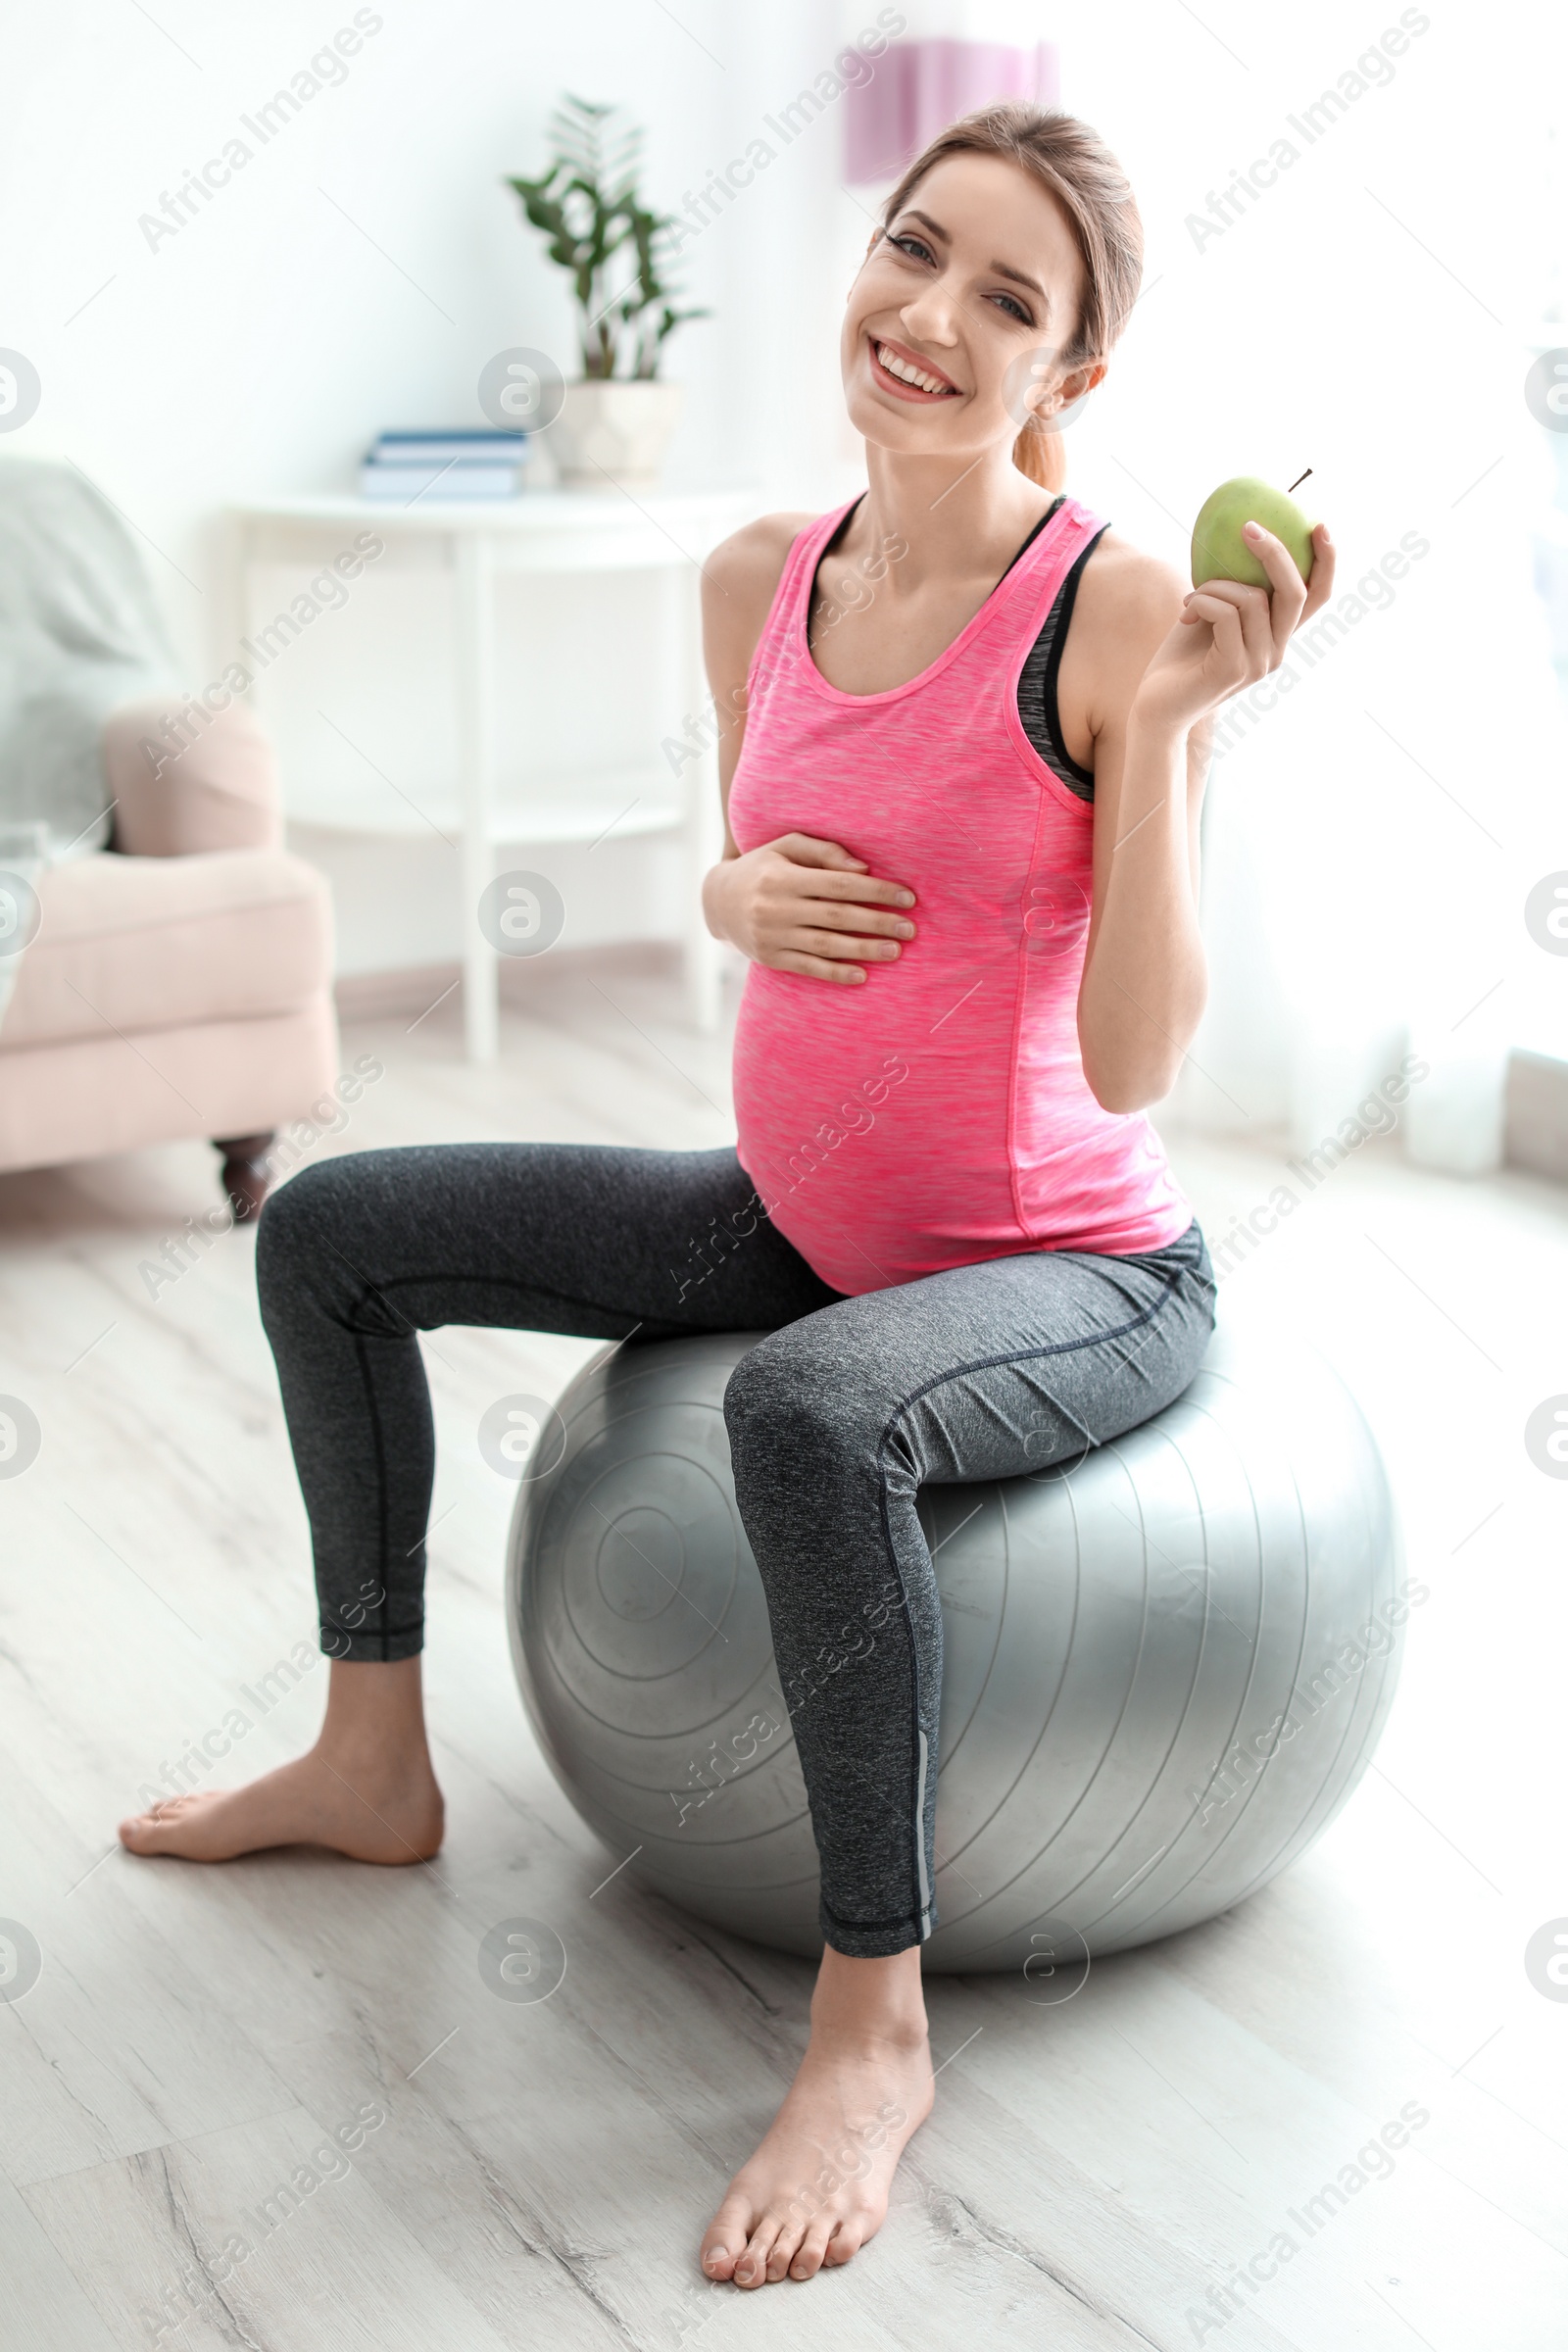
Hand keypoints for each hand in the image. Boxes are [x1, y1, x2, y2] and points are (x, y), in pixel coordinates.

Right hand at [705, 831, 915, 984]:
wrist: (718, 901)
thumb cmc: (763, 867)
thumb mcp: (786, 846)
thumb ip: (824, 852)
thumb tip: (863, 870)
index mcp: (783, 876)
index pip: (840, 884)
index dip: (876, 891)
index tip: (907, 897)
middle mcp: (775, 907)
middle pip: (838, 916)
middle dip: (878, 923)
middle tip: (910, 929)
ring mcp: (772, 936)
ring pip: (826, 945)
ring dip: (864, 950)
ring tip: (895, 952)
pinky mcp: (770, 958)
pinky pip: (808, 968)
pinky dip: (836, 973)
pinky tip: (861, 976)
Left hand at [1131, 519, 1336, 735]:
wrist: (1157, 708)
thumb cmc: (1181, 658)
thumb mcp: (1211, 613)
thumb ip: (1233, 588)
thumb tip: (1240, 538)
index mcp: (1277, 637)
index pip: (1317, 597)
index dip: (1327, 561)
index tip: (1319, 525)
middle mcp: (1276, 651)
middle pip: (1296, 591)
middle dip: (1276, 553)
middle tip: (1249, 528)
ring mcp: (1258, 663)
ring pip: (1253, 598)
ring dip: (1216, 585)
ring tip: (1191, 598)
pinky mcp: (1234, 669)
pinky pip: (1226, 614)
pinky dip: (1203, 601)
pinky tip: (1185, 612)